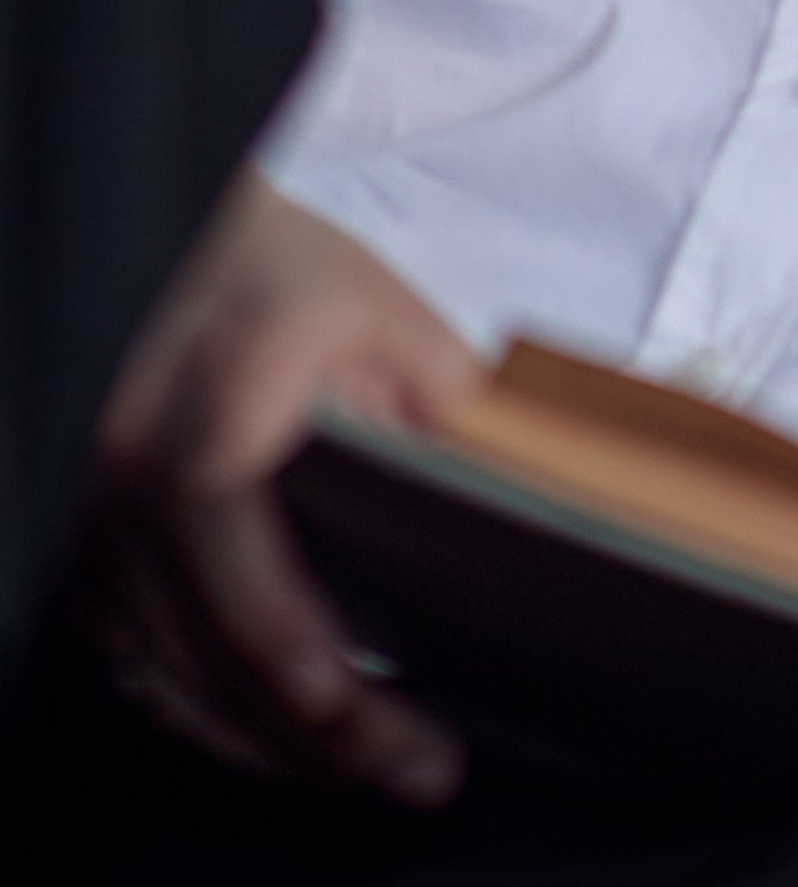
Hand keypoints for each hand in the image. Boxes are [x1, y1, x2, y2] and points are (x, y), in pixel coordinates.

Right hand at [82, 170, 482, 802]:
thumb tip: (498, 519)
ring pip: (171, 674)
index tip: (350, 703)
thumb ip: (440, 417)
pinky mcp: (87, 553)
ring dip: (270, 741)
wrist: (183, 240)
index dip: (282, 631)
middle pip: (210, 639)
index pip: (227, 530)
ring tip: (374, 769)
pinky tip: (287, 738)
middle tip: (423, 770)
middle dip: (319, 730)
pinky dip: (214, 713)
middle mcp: (129, 473)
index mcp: (209, 405)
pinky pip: (140, 664)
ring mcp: (95, 522)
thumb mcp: (392, 322)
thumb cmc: (290, 275)